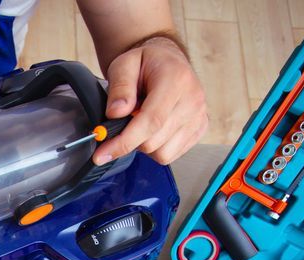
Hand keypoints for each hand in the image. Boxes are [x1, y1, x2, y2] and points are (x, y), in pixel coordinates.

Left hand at [95, 36, 207, 165]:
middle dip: (130, 141)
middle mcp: (193, 100)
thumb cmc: (146, 63)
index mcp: (176, 80)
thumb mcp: (124, 65)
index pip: (151, 121)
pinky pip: (172, 154)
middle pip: (154, 142)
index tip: (103, 154)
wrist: (167, 61)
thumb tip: (115, 113)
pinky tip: (153, 129)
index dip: (125, 141)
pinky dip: (157, 148)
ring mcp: (199, 116)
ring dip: (144, 145)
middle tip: (122, 125)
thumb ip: (119, 88)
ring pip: (163, 154)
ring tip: (140, 123)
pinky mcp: (200, 129)